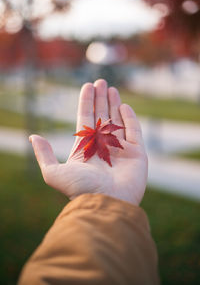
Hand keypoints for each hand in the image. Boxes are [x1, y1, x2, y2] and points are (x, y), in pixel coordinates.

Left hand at [30, 79, 147, 204]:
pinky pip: (134, 131)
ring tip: (111, 88)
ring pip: (116, 120)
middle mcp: (102, 146)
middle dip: (100, 99)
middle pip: (101, 116)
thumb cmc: (80, 189)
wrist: (106, 203)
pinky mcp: (137, 153)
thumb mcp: (54, 173)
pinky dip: (130, 118)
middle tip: (100, 82)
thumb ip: (44, 155)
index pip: (85, 119)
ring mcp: (120, 149)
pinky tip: (124, 106)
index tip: (87, 86)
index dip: (86, 102)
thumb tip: (34, 136)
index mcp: (85, 148)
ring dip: (113, 103)